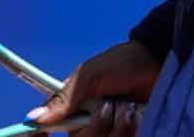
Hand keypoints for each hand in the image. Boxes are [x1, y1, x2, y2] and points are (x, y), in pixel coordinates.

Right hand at [23, 39, 159, 134]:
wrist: (158, 64)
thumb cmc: (121, 64)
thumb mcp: (89, 77)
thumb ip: (64, 99)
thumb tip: (34, 118)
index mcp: (73, 105)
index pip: (52, 125)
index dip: (46, 131)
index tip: (47, 133)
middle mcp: (89, 120)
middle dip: (96, 126)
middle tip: (108, 105)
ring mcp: (110, 130)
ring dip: (118, 127)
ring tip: (129, 109)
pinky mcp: (129, 135)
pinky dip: (131, 131)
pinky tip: (138, 117)